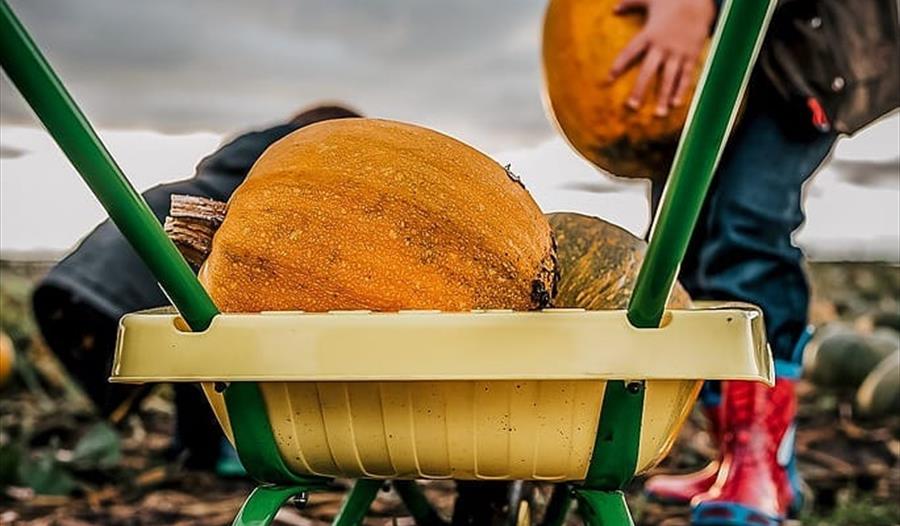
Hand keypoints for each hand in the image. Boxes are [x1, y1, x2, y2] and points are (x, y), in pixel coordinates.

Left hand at [608, 0, 715, 115]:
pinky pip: (686, 76)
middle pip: (648, 72)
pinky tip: (676, 104)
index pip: (629, 53)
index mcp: (649, 34)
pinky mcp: (691, 55)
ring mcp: (678, 52)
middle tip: (631, 106)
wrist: (699, 0)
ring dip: (663, 97)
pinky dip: (682, 90)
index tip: (608, 79)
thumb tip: (613, 9)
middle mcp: (662, 46)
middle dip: (640, 90)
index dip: (618, 66)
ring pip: (669, 78)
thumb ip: (630, 3)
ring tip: (658, 114)